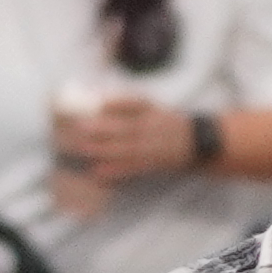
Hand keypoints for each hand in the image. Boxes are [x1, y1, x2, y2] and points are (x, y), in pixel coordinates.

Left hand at [54, 90, 197, 183]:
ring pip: (124, 149)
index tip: (92, 105)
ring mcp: (150, 147)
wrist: (194, 143)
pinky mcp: (150, 164)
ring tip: (81, 149)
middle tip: (77, 130)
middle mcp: (149, 128)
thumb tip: (98, 101)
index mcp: (149, 111)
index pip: (130, 104)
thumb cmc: (166, 121)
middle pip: (122, 128)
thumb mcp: (150, 105)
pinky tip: (98, 171)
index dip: (111, 105)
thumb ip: (126, 102)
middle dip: (99, 130)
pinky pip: (130, 167)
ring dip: (102, 150)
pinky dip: (114, 170)